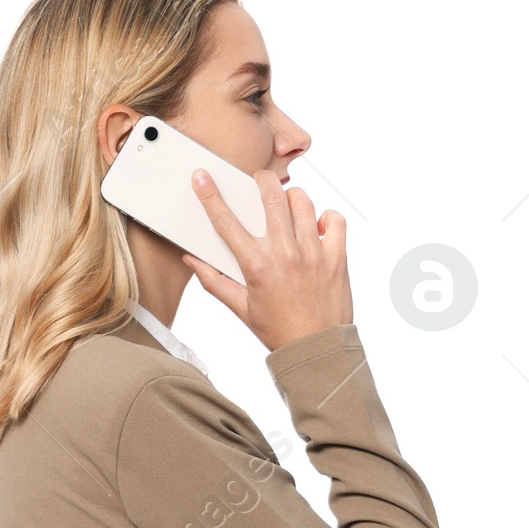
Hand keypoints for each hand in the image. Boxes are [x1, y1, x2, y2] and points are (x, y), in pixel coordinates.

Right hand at [182, 164, 352, 352]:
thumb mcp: (242, 309)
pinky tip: (317, 226)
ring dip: (293, 197)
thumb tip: (192, 261)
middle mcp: (284, 254)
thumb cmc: (279, 331)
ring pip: (302, 201)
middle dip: (262, 180)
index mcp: (256, 267)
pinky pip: (335, 219)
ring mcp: (313, 253)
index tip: (202, 176)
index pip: (226, 222)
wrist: (316, 351)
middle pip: (271, 195)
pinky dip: (327, 217)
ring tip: (289, 208)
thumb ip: (215, 282)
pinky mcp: (336, 256)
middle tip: (261, 183)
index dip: (210, 195)